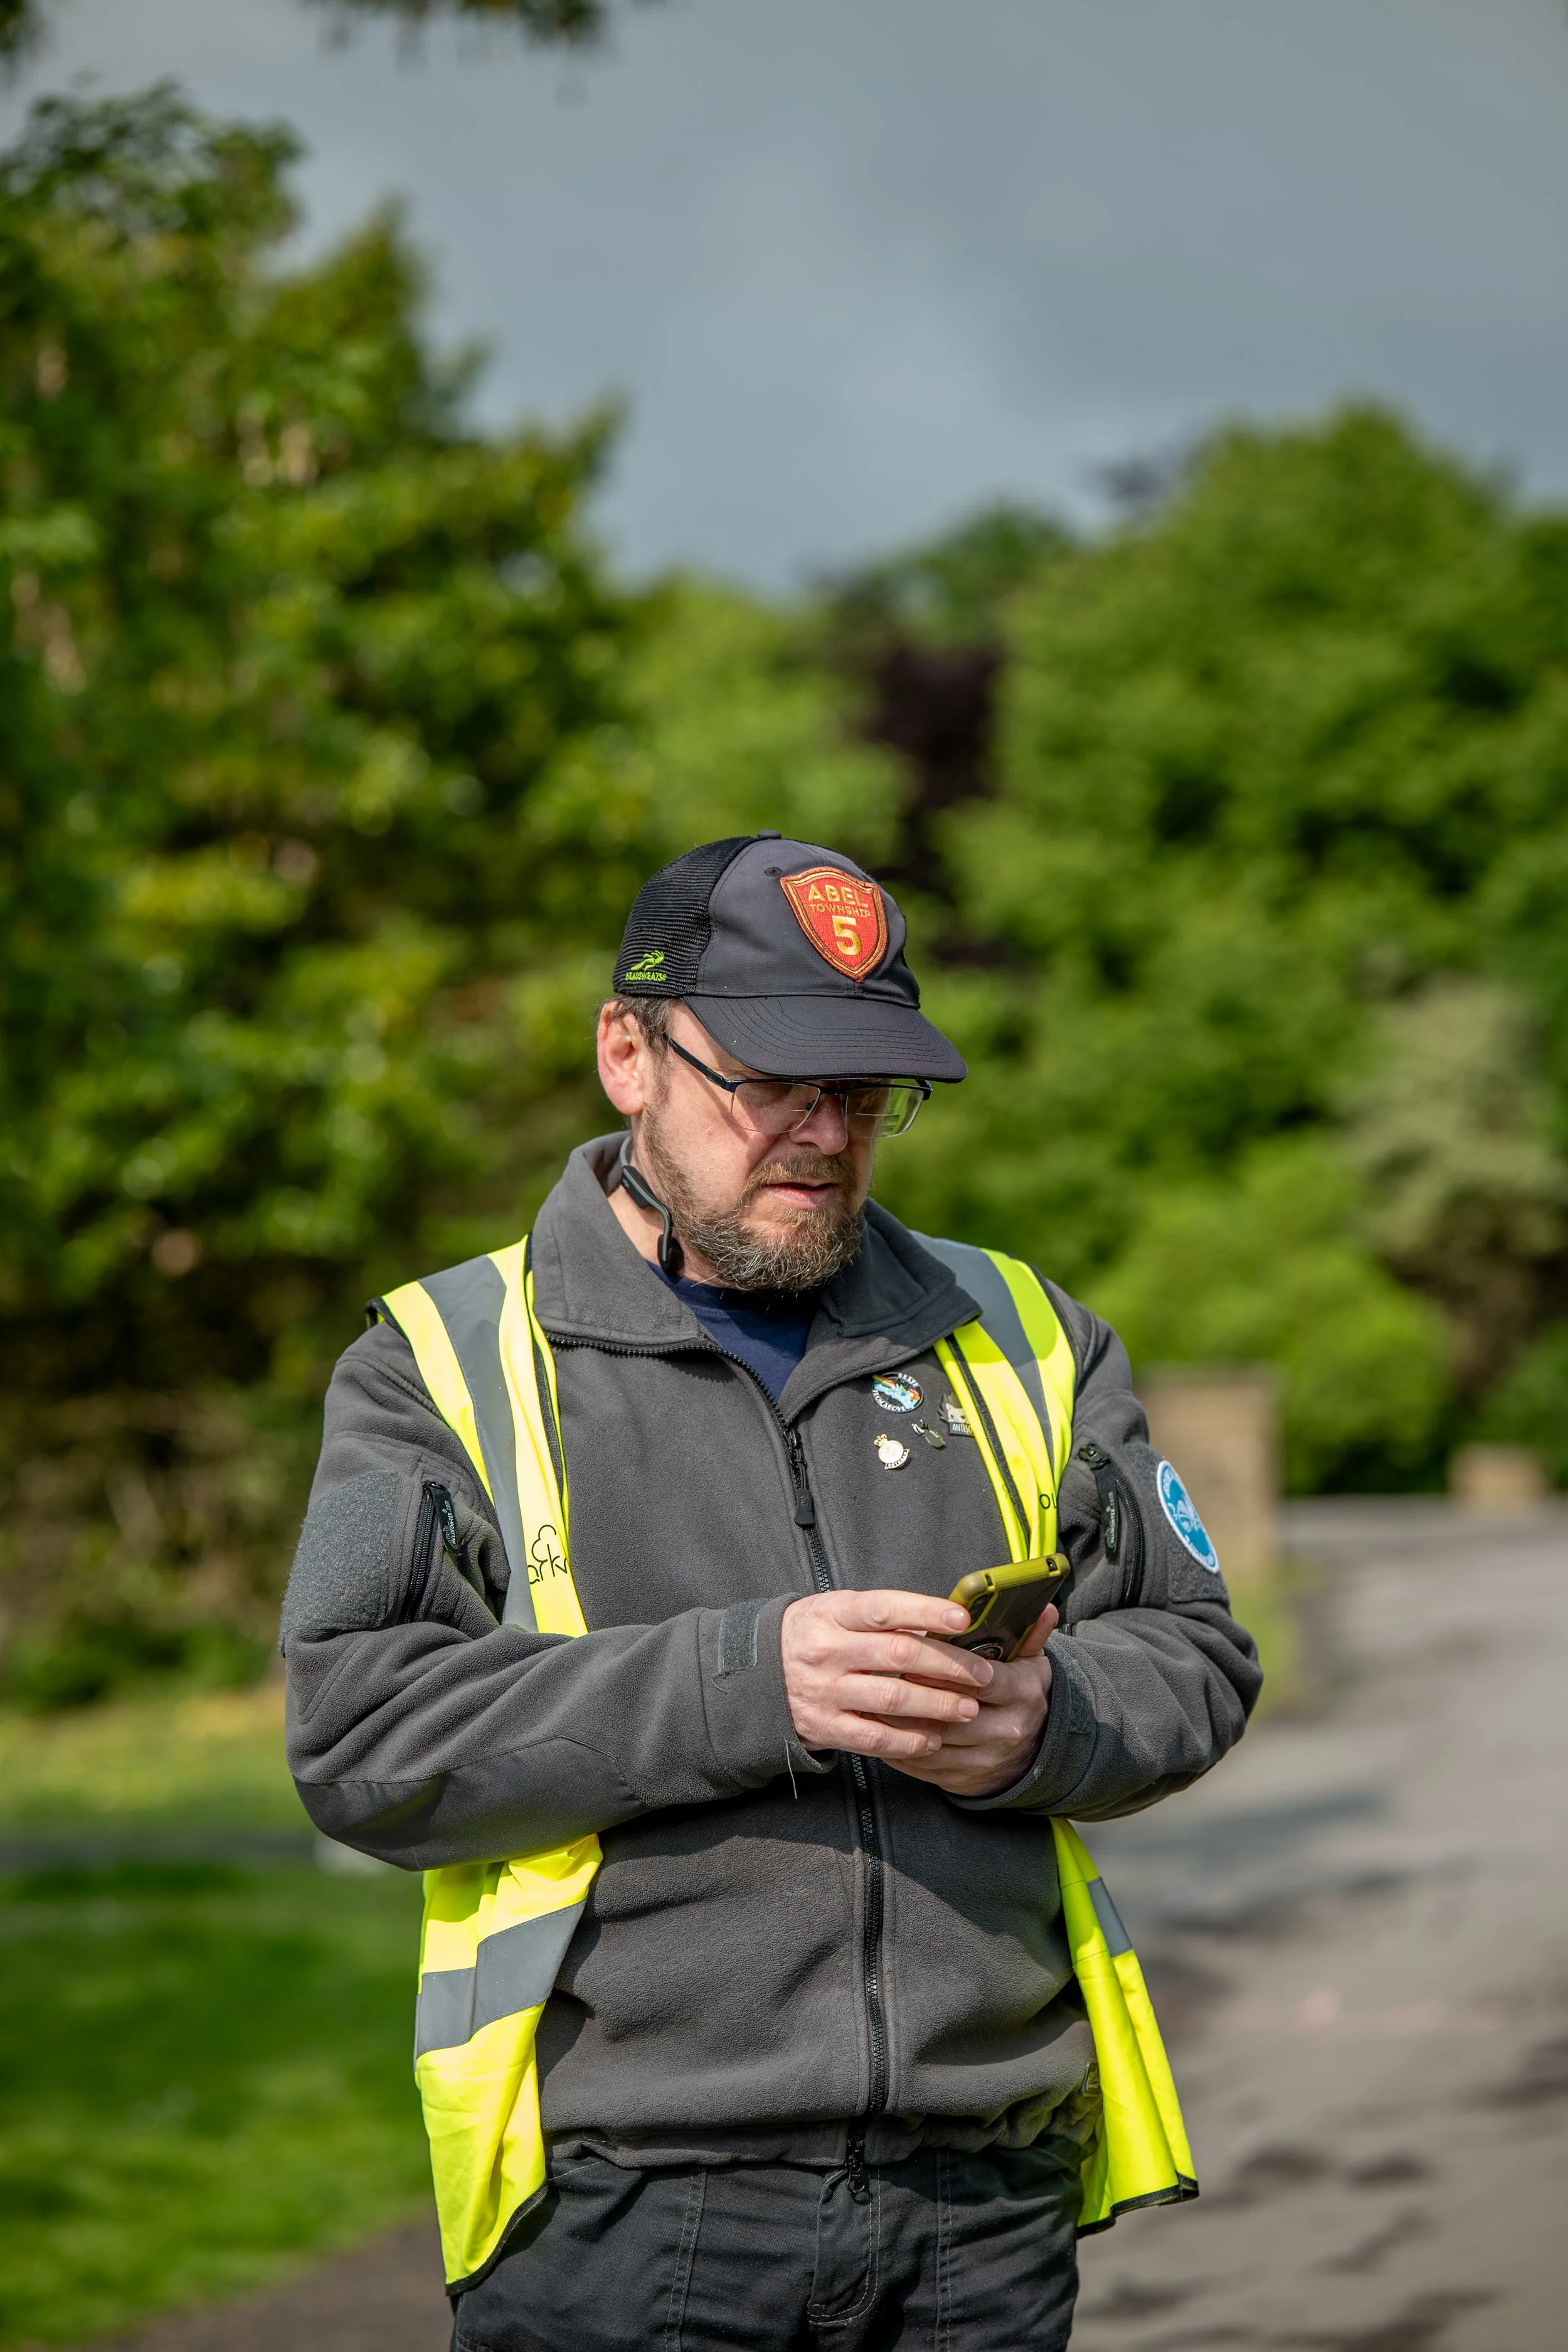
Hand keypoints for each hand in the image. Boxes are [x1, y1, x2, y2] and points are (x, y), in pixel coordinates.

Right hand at [780, 1587, 995, 1760]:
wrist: (755, 1673)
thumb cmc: (812, 1634)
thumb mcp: (836, 1610)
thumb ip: (882, 1617)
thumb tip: (942, 1624)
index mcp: (833, 1613)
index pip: (885, 1608)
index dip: (926, 1612)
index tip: (962, 1620)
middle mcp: (827, 1651)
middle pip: (898, 1656)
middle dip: (949, 1666)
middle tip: (983, 1674)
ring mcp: (824, 1691)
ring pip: (891, 1700)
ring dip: (937, 1705)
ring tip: (969, 1708)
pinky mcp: (824, 1726)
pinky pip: (872, 1739)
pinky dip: (907, 1741)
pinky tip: (933, 1738)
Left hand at [882, 1604, 1057, 1797]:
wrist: (1033, 1751)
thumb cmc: (1020, 1693)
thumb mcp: (1030, 1662)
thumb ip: (1029, 1634)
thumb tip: (1043, 1607)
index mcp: (1021, 1693)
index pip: (979, 1678)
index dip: (944, 1667)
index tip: (913, 1655)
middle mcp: (1007, 1729)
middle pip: (951, 1713)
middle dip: (915, 1695)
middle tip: (884, 1677)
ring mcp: (985, 1759)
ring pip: (932, 1741)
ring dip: (899, 1722)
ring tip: (874, 1700)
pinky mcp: (963, 1780)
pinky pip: (923, 1766)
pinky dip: (898, 1748)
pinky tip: (880, 1729)